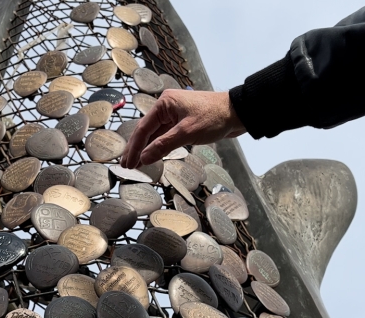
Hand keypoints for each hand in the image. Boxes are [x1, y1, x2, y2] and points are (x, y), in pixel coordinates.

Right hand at [120, 89, 246, 168]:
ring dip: (146, 149)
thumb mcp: (187, 133)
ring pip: (155, 134)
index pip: (143, 128)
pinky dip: (158, 146)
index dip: (134, 148)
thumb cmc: (214, 118)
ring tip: (136, 164)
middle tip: (126, 166)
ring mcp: (175, 114)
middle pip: (146, 130)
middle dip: (136, 149)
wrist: (238, 112)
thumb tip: (144, 158)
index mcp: (164, 104)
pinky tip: (152, 155)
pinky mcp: (183, 122)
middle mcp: (166, 107)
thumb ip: (163, 145)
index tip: (128, 163)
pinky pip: (165, 135)